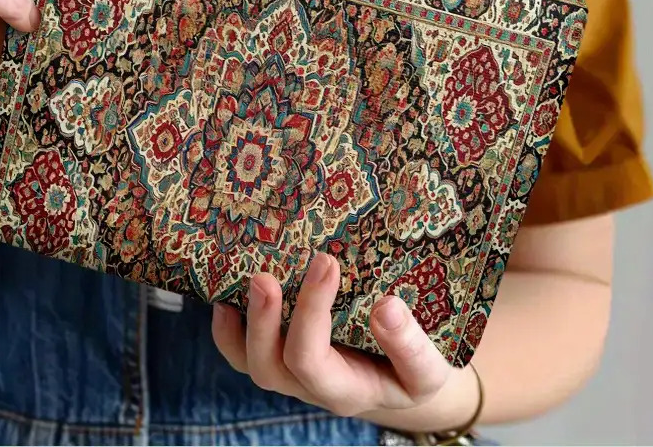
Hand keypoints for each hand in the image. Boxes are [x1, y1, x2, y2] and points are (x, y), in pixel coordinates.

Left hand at [212, 252, 452, 417]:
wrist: (402, 382)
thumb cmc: (413, 371)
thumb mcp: (426, 369)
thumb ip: (410, 345)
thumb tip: (387, 306)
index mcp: (346, 390)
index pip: (314, 361)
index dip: (311, 314)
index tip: (328, 263)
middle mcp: (311, 386)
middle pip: (273, 366)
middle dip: (267, 318)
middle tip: (269, 272)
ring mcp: (292, 373)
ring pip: (253, 363)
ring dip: (246, 322)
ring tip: (252, 279)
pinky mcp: (281, 355)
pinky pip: (242, 354)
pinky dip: (228, 331)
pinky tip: (225, 299)